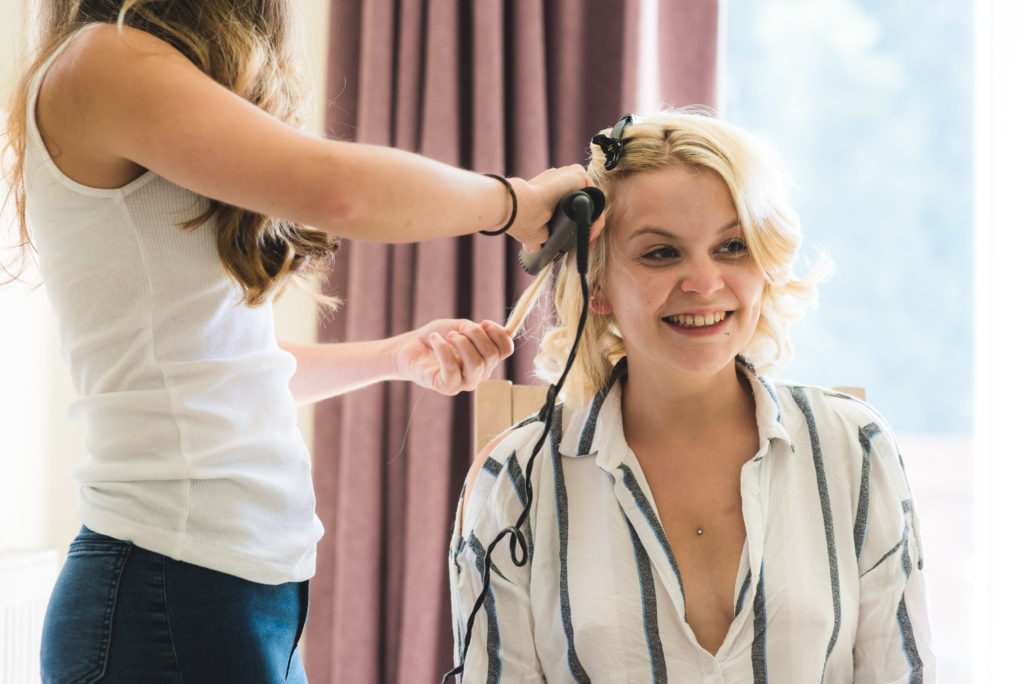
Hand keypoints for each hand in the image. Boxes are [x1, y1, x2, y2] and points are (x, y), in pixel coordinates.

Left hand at [393, 319, 513, 395]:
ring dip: (462, 343)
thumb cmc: (437, 336)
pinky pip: (452, 369)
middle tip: (458, 328)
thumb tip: (500, 330)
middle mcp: (479, 372)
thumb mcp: (460, 327)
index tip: (483, 322)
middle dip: (476, 335)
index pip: (506, 349)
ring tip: (449, 335)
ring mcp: (464, 382)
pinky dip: (443, 349)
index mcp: (486, 357)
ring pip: (476, 364)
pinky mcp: (447, 387)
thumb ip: (479, 330)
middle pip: (491, 354)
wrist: (410, 346)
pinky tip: (435, 339)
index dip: (498, 334)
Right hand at [507, 164, 594, 251]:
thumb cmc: (520, 220)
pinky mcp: (577, 175)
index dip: (579, 227)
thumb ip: (538, 238)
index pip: (572, 208)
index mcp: (550, 192)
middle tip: (587, 244)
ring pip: (591, 201)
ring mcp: (569, 176)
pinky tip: (592, 230)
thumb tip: (533, 250)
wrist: (516, 208)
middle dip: (588, 226)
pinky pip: (595, 196)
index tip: (578, 245)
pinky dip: (597, 214)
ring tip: (590, 239)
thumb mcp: (534, 233)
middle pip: (584, 205)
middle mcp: (560, 181)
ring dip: (594, 221)